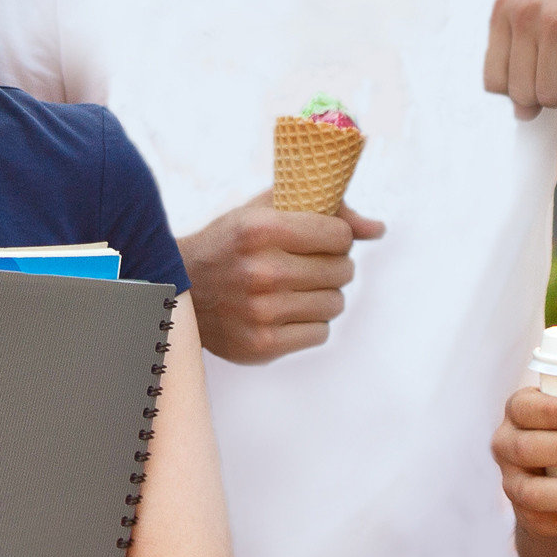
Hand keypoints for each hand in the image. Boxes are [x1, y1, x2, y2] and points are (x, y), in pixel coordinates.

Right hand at [178, 194, 383, 364]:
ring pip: (335, 304)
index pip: (339, 235)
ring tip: (300, 288)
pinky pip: (320, 333)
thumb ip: (325, 210)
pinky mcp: (261, 345)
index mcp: (261, 229)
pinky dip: (311, 322)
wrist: (178, 287)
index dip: (337, 237)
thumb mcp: (265, 211)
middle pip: (342, 271)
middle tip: (312, 265)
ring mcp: (261, 312)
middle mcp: (261, 272)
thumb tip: (378, 229)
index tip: (323, 239)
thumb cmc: (230, 243)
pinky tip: (288, 311)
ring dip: (325, 295)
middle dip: (335, 265)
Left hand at [485, 0, 556, 115]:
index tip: (554, 60)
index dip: (528, 83)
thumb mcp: (548, 11)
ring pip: (550, 96)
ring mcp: (552, 22)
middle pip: (522, 95)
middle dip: (556, 85)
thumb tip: (521, 115)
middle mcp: (522, 11)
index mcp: (505, 6)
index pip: (494, 81)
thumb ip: (526, 59)